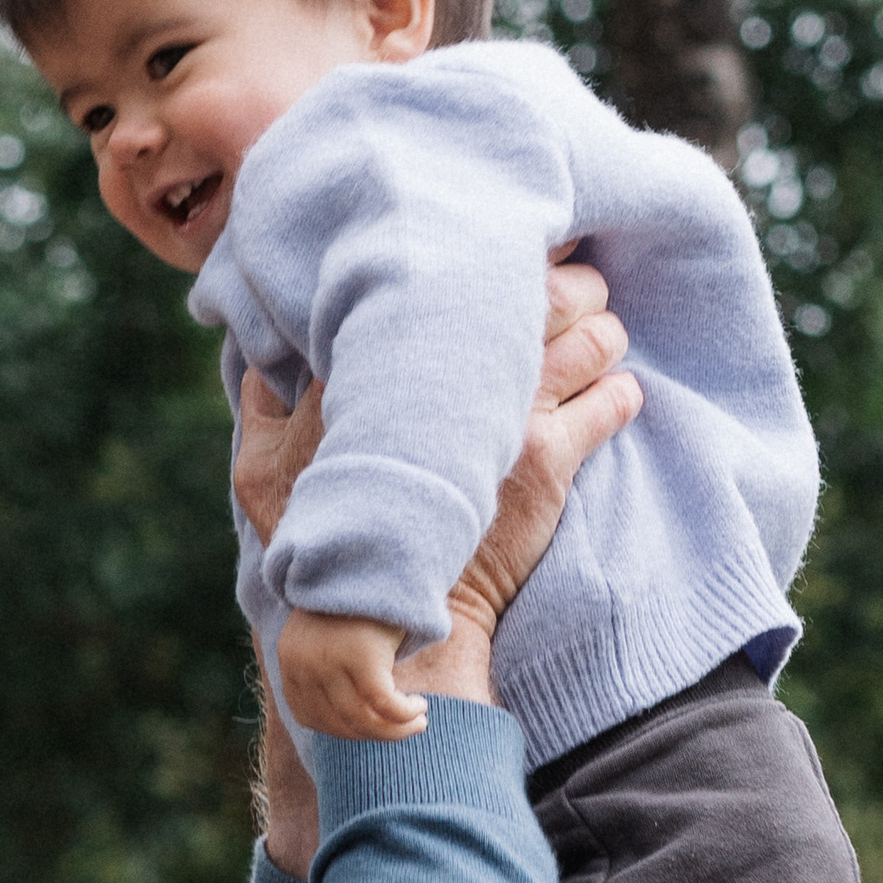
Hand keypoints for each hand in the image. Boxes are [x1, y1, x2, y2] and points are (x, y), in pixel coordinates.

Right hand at [243, 263, 639, 869]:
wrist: (386, 634)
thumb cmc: (319, 559)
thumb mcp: (260, 481)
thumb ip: (261, 410)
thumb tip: (257, 358)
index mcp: (370, 375)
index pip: (432, 291)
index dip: (479, 262)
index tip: (505, 248)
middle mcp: (433, 387)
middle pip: (520, 299)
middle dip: (562, 281)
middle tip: (582, 275)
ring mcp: (495, 423)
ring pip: (573, 343)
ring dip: (600, 330)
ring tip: (610, 326)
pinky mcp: (543, 467)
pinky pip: (604, 407)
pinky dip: (620, 395)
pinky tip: (625, 390)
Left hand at [275, 608, 425, 742]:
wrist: (373, 556)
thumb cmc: (360, 600)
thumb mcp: (333, 637)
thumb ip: (332, 672)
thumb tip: (352, 720)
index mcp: (290, 660)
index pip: (310, 717)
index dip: (344, 730)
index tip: (372, 727)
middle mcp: (303, 664)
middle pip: (338, 723)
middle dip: (376, 734)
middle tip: (407, 728)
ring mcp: (329, 662)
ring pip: (363, 720)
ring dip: (395, 730)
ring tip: (418, 721)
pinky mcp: (360, 657)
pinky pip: (385, 706)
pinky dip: (405, 715)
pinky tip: (419, 707)